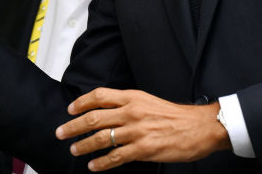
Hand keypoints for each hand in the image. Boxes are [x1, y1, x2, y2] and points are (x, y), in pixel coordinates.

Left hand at [54, 88, 229, 170]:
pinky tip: (94, 166)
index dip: (80, 103)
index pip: (99, 96)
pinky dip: (101, 163)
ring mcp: (136, 131)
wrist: (199, 127)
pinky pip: (115, 157)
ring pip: (101, 138)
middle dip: (73, 126)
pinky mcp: (143, 149)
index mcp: (132, 97)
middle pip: (94, 118)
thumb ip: (127, 103)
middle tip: (61, 132)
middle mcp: (131, 112)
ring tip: (75, 149)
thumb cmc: (176, 115)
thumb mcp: (148, 100)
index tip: (70, 110)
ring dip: (83, 145)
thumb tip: (106, 110)